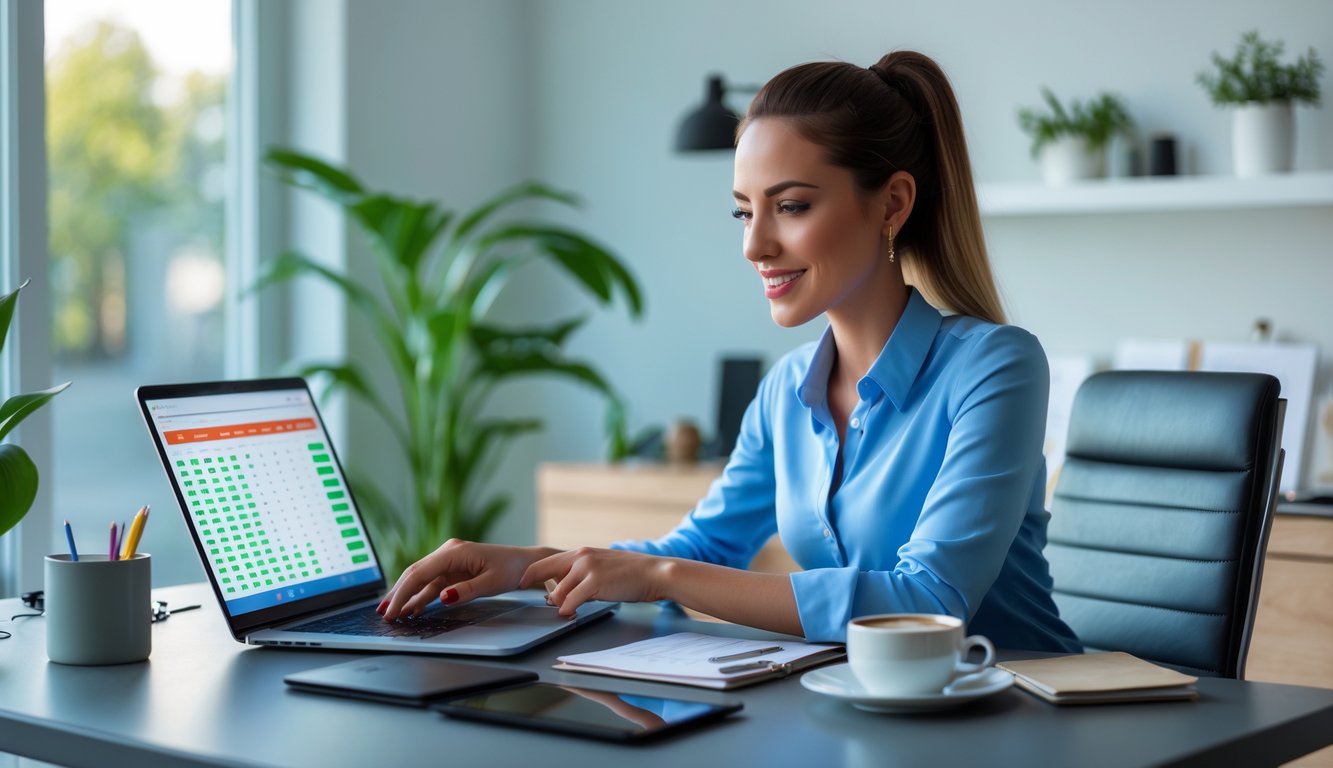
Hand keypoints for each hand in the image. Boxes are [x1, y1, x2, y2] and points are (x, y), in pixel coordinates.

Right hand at [378, 539, 542, 620]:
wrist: (526, 563)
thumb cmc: (512, 570)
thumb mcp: (491, 582)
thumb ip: (466, 591)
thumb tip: (441, 598)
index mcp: (455, 552)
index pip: (420, 573)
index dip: (403, 592)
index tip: (392, 610)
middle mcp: (448, 552)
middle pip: (415, 573)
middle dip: (398, 593)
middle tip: (384, 613)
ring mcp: (449, 561)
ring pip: (421, 579)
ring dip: (407, 596)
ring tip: (392, 614)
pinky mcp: (453, 570)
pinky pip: (432, 584)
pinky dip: (421, 596)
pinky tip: (413, 610)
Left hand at [519, 547, 672, 617]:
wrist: (654, 572)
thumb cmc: (631, 573)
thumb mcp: (602, 568)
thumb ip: (582, 574)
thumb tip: (562, 591)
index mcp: (581, 552)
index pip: (546, 560)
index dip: (531, 573)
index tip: (521, 583)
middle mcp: (580, 556)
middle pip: (543, 571)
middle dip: (535, 587)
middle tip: (538, 602)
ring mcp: (587, 568)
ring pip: (557, 592)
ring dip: (559, 605)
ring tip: (568, 611)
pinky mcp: (594, 582)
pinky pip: (570, 601)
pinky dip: (568, 610)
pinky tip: (573, 614)